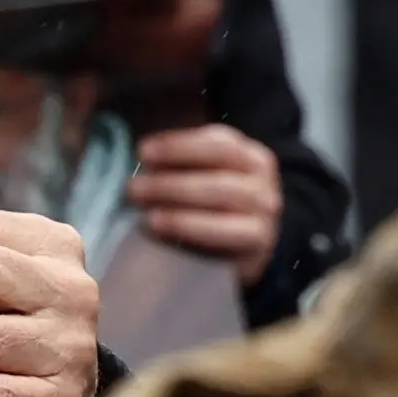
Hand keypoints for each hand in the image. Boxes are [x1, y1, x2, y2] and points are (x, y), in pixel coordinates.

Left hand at [122, 123, 285, 278]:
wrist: (239, 255)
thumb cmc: (210, 210)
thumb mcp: (199, 180)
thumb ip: (179, 165)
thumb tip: (140, 158)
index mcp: (248, 154)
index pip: (217, 141)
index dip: (178, 144)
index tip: (143, 151)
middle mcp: (262, 178)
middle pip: (218, 167)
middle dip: (171, 176)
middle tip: (132, 187)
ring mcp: (265, 209)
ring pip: (222, 193)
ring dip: (175, 198)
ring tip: (143, 209)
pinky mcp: (259, 240)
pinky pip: (225, 231)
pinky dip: (188, 226)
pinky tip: (160, 226)